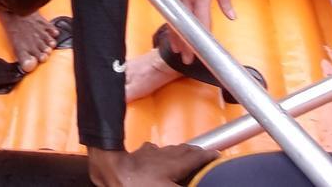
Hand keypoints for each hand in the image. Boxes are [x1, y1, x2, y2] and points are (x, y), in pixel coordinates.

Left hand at [88, 143, 218, 185]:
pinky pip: (154, 150)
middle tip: (205, 155)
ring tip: (187, 153)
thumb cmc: (140, 184)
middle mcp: (166, 155)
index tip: (217, 156)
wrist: (113, 170)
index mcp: (176, 164)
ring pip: (171, 149)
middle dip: (197, 152)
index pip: (197, 157)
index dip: (208, 156)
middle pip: (186, 150)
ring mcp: (152, 153)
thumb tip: (197, 183)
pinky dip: (160, 152)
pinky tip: (157, 153)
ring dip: (181, 150)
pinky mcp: (139, 154)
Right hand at [169, 0, 233, 61]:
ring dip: (175, 36)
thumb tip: (231, 15)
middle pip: (185, 25)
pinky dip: (171, 22)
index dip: (201, 38)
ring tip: (177, 50)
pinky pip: (170, 9)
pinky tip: (172, 29)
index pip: (201, 22)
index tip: (202, 52)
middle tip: (187, 59)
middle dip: (185, 44)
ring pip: (174, 19)